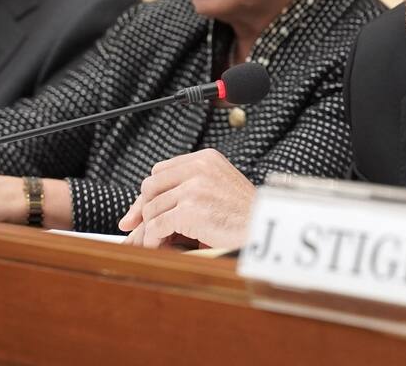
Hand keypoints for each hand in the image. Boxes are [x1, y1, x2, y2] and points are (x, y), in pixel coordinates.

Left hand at [119, 148, 255, 249]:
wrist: (263, 229)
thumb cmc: (244, 214)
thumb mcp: (218, 188)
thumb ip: (189, 187)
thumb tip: (148, 205)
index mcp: (205, 158)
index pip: (161, 170)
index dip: (150, 192)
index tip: (141, 211)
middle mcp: (198, 168)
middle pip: (150, 186)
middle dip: (144, 209)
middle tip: (143, 228)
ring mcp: (194, 188)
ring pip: (152, 208)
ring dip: (151, 228)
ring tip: (157, 241)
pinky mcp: (190, 210)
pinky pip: (157, 226)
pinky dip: (154, 239)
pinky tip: (160, 246)